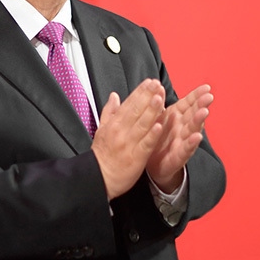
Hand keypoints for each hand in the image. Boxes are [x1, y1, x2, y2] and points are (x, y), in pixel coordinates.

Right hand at [91, 80, 165, 200]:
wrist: (99, 177)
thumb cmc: (102, 155)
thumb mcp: (102, 129)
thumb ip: (109, 111)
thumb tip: (114, 96)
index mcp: (113, 124)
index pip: (128, 104)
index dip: (140, 92)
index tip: (149, 82)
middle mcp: (121, 131)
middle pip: (136, 110)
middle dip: (147, 96)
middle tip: (156, 84)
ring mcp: (129, 144)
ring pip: (142, 124)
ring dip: (151, 111)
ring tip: (160, 98)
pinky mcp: (136, 157)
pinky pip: (145, 144)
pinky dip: (152, 134)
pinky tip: (160, 125)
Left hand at [145, 84, 213, 192]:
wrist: (152, 164)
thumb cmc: (157, 137)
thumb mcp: (157, 118)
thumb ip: (159, 103)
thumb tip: (157, 85)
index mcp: (176, 116)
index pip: (188, 103)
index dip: (196, 95)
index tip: (206, 87)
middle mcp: (183, 127)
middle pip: (193, 114)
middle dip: (201, 105)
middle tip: (208, 97)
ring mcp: (182, 142)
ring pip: (192, 130)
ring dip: (198, 121)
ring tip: (204, 112)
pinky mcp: (179, 156)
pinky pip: (186, 149)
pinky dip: (191, 143)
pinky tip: (197, 137)